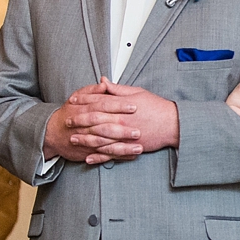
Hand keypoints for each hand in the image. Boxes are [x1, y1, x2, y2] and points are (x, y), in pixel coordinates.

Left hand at [47, 79, 180, 164]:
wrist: (173, 124)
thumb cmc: (157, 107)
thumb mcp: (137, 92)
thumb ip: (118, 89)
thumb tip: (103, 81)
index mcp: (121, 106)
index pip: (97, 101)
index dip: (83, 100)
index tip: (72, 100)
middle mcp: (120, 121)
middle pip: (95, 120)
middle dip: (79, 120)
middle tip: (67, 121)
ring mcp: (124, 136)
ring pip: (100, 139)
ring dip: (85, 139)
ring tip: (73, 139)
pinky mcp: (130, 147)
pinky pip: (111, 154)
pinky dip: (99, 157)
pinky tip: (89, 158)